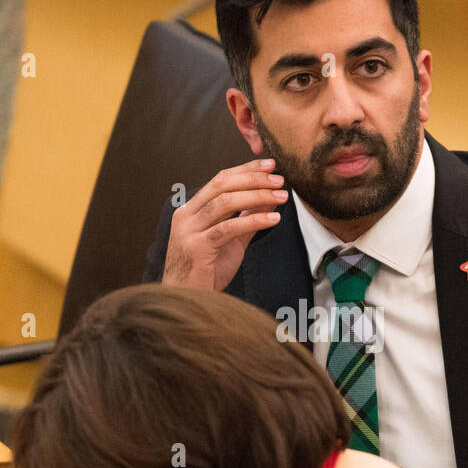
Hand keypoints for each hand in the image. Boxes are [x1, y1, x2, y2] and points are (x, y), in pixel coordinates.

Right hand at [161, 158, 287, 290]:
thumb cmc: (206, 272)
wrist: (186, 301)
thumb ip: (245, 219)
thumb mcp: (230, 240)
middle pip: (222, 185)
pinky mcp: (197, 248)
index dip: (246, 169)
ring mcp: (189, 231)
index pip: (220, 180)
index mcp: (191, 210)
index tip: (270, 165)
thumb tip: (266, 199)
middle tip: (279, 179)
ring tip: (281, 197)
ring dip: (257, 196)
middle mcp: (186, 216)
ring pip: (224, 203)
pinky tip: (273, 219)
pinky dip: (253, 221)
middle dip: (253, 179)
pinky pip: (228, 228)